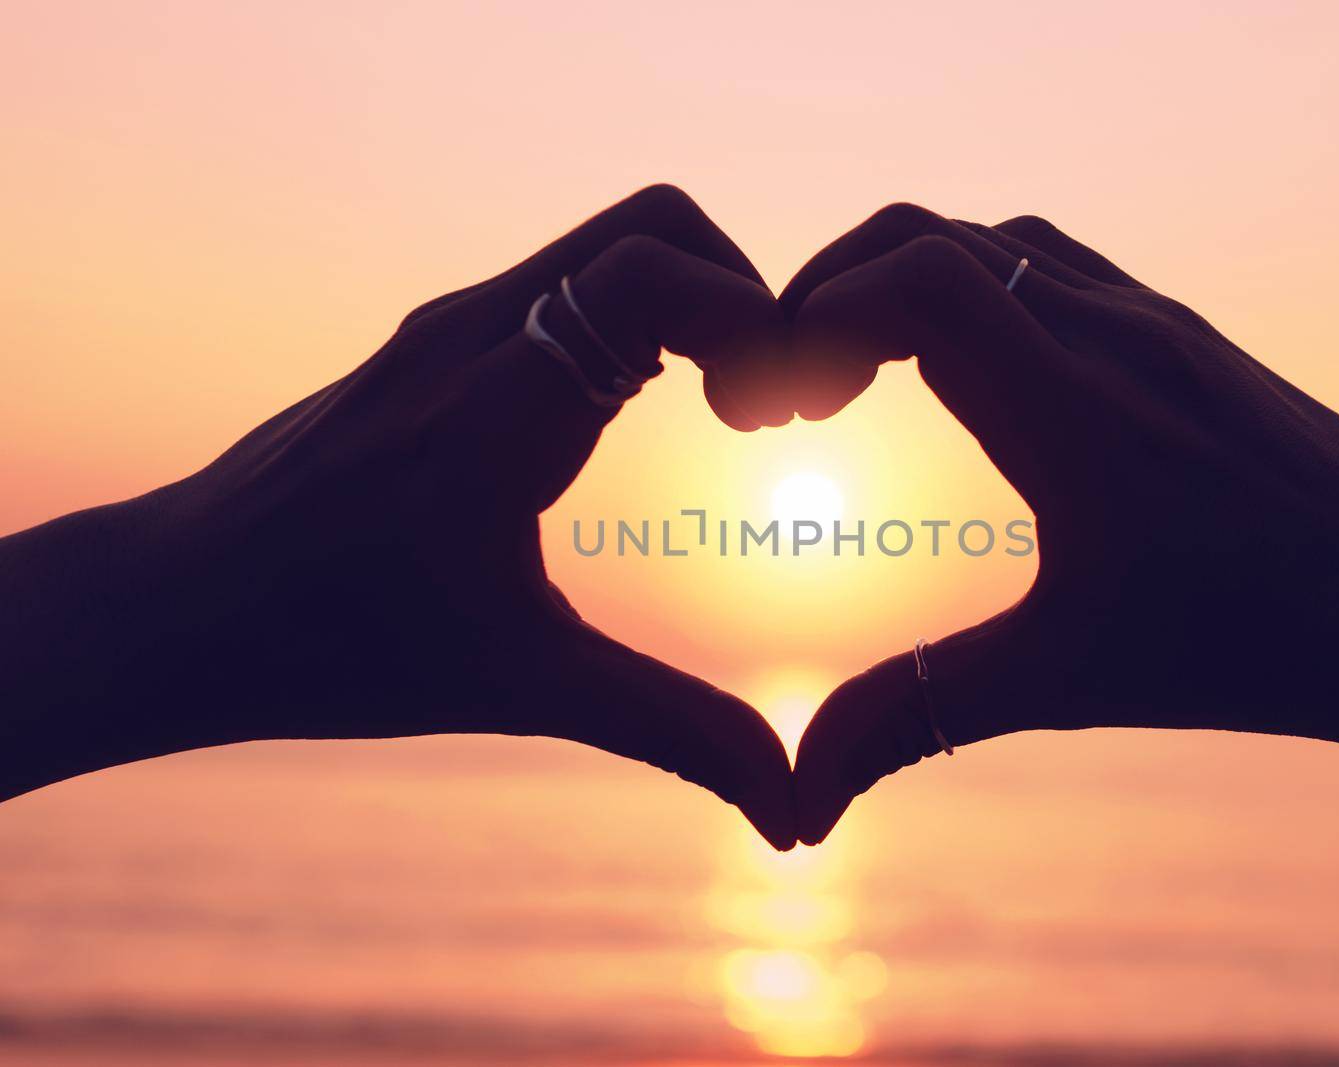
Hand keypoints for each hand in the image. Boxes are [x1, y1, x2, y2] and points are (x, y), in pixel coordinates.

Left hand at [0, 185, 798, 848]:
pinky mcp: (431, 341)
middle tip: (759, 410)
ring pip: (605, 246)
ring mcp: (445, 327)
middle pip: (650, 223)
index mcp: (495, 407)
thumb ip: (670, 729)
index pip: (652, 269)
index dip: (752, 317)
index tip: (775, 419)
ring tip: (722, 415)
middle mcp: (470, 336)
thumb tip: (793, 811)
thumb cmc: (330, 649)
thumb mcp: (520, 686)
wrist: (174, 609)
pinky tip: (634, 419)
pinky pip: (562, 283)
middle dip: (742, 295)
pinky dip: (635, 322)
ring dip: (690, 307)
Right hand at [779, 204, 1338, 845]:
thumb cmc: (1249, 649)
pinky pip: (1054, 264)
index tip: (773, 406)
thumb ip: (912, 721)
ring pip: (995, 240)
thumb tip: (795, 805)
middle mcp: (1115, 335)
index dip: (813, 316)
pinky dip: (975, 286)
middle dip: (833, 295)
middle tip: (796, 396)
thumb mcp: (1063, 682)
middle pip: (933, 237)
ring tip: (859, 375)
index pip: (917, 278)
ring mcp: (1157, 321)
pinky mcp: (1186, 331)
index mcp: (1076, 410)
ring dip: (905, 282)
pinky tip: (965, 370)